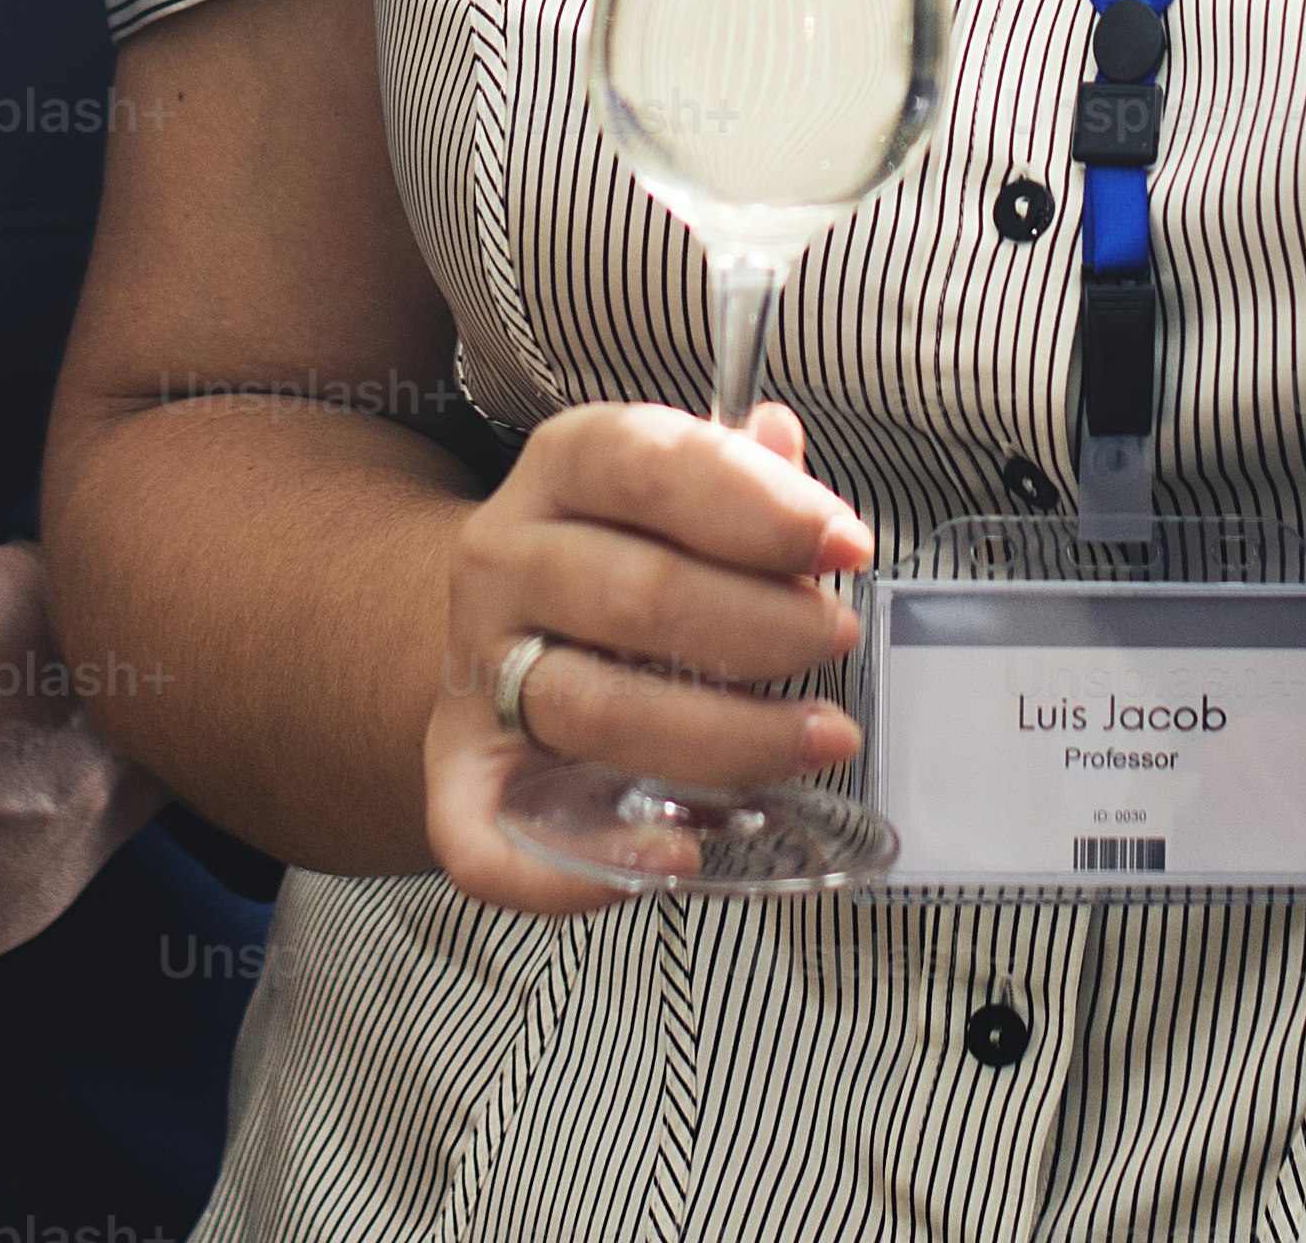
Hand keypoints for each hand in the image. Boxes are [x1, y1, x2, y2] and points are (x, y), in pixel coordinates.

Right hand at [426, 398, 873, 920]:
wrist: (502, 622)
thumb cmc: (624, 552)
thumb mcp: (674, 487)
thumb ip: (735, 472)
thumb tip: (781, 438)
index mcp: (564, 468)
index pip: (653, 464)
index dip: (760, 506)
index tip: (847, 546)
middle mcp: (503, 560)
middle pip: (636, 592)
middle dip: (763, 625)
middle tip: (836, 640)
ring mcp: (475, 671)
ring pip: (593, 711)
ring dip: (724, 737)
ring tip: (817, 737)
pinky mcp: (458, 775)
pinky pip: (490, 838)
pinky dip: (581, 867)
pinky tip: (679, 854)